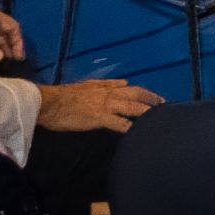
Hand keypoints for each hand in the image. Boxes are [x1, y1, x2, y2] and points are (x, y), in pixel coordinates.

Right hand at [36, 79, 160, 132]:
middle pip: (137, 94)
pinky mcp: (100, 117)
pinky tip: (137, 132)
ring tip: (157, 119)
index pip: (132, 88)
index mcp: (106, 87)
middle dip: (152, 100)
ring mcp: (106, 105)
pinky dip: (130, 127)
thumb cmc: (65, 96)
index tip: (157, 98)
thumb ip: (107, 84)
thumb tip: (124, 82)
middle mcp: (109, 94)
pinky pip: (120, 122)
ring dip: (146, 112)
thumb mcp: (88, 85)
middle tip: (164, 106)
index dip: (146, 93)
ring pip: (132, 107)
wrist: (50, 103)